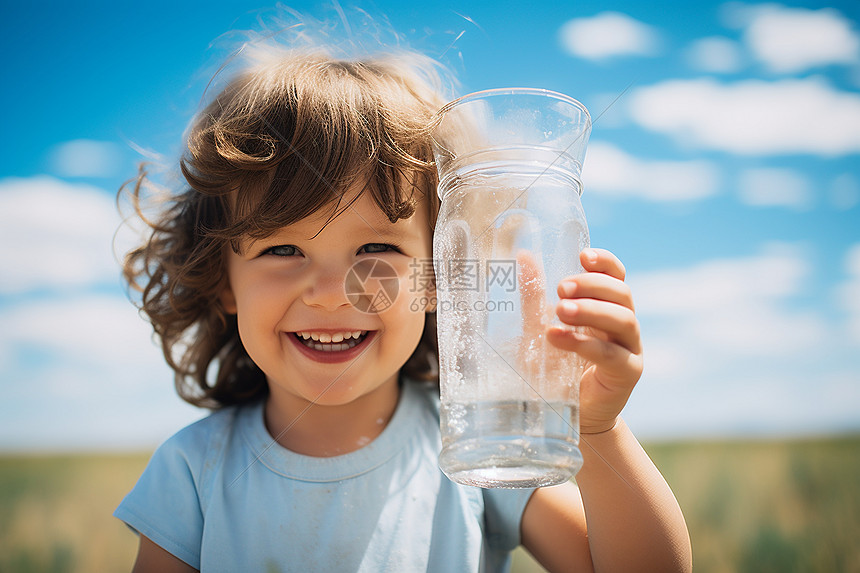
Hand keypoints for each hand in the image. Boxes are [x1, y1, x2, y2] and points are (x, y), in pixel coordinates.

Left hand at [547, 248, 642, 433]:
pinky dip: (587, 345)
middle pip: (622, 294)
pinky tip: (561, 339)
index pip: (616, 276)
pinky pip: (613, 355)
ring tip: (560, 311)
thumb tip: (524, 255)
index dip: (605, 263)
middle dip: (592, 286)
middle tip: (561, 289)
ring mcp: (630, 348)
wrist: (571, 415)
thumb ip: (535, 297)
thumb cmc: (556, 369)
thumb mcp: (540, 328)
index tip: (583, 256)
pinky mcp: (628, 374)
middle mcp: (623, 325)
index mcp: (607, 307)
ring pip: (623, 320)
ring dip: (592, 310)